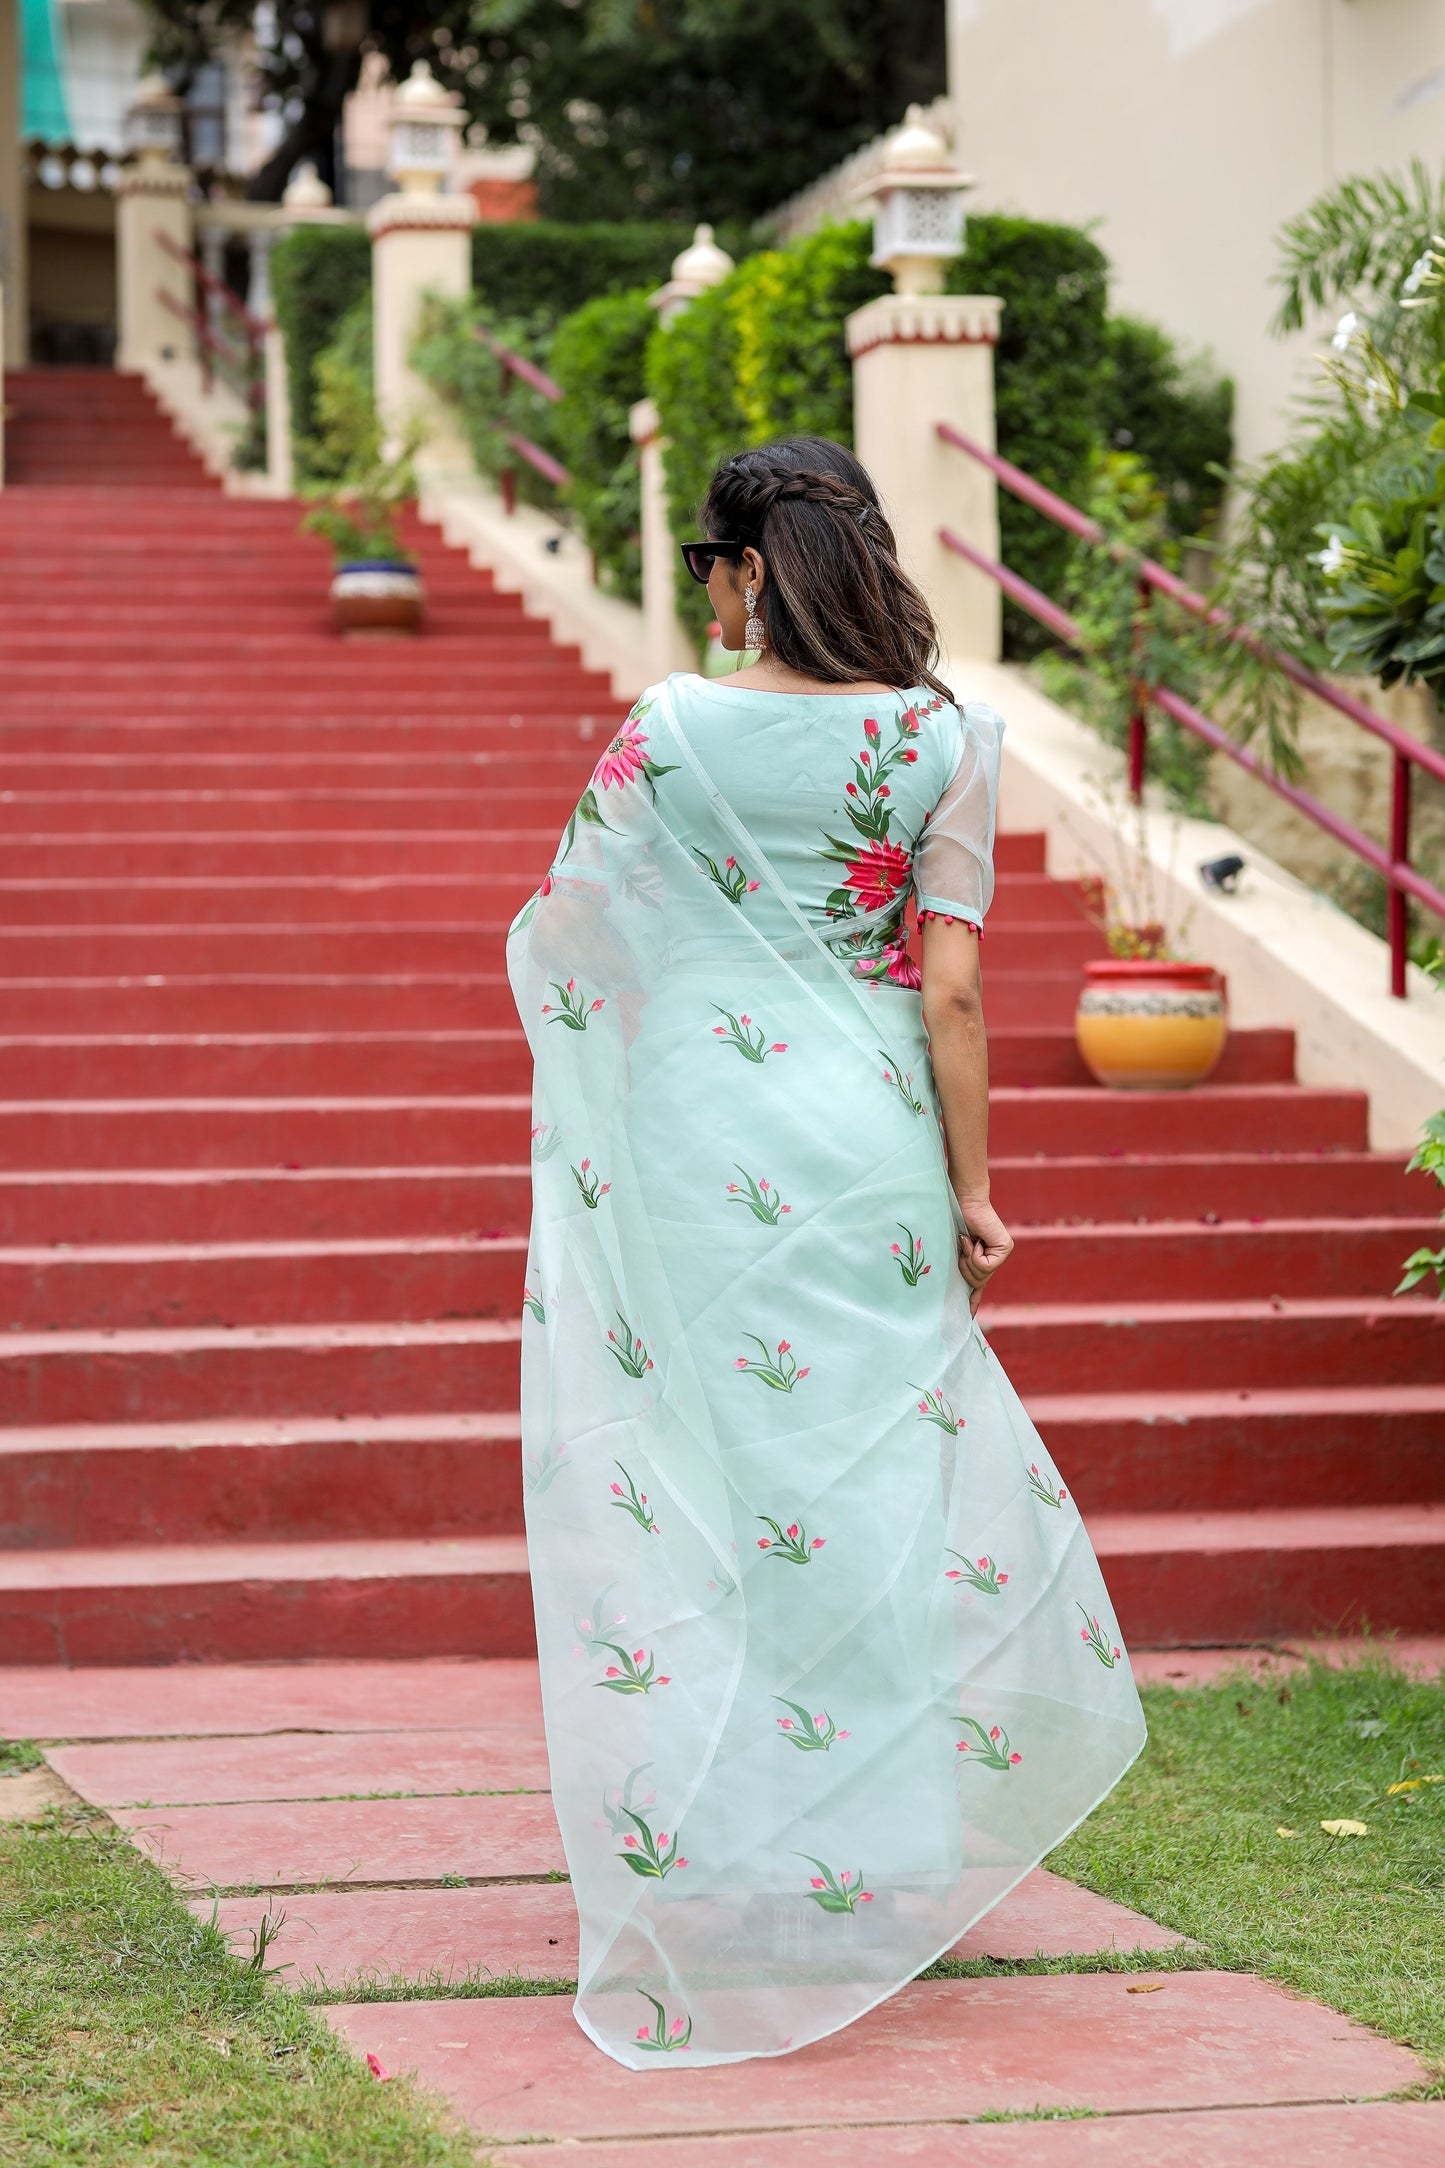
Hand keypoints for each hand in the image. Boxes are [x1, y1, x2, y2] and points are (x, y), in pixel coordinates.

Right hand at [955, 1193, 1012, 1313]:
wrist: (965, 1202)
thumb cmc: (957, 1223)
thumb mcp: (958, 1251)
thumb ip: (964, 1266)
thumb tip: (966, 1287)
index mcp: (985, 1259)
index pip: (980, 1284)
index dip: (973, 1299)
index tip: (968, 1315)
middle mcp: (997, 1257)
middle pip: (978, 1281)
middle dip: (965, 1268)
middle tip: (962, 1248)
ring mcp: (1003, 1253)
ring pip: (981, 1275)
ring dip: (968, 1260)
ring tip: (968, 1241)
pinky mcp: (1005, 1248)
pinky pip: (985, 1264)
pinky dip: (975, 1254)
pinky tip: (975, 1240)